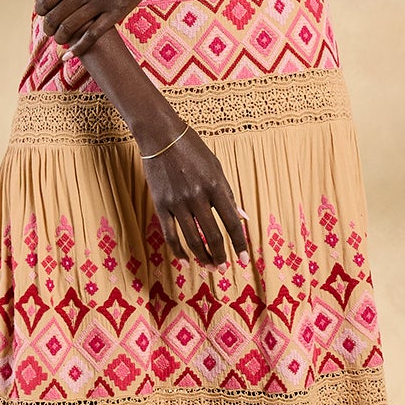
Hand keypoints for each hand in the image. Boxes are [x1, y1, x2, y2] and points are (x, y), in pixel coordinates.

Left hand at [28, 0, 170, 58]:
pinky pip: (94, 35)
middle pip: (57, 16)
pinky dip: (79, 47)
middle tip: (48, 31)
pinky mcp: (116, 12)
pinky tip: (70, 55)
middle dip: (48, 27)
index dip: (41, 8)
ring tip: (59, 40)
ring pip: (71, 27)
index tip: (41, 13)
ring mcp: (101, 3)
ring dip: (60, 37)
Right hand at [140, 124, 251, 267]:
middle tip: (223, 268)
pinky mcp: (160, 203)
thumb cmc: (192, 149)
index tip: (244, 259)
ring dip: (202, 257)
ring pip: (191, 239)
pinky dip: (178, 250)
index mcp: (215, 186)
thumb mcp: (216, 168)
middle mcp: (197, 196)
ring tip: (208, 267)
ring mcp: (177, 201)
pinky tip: (185, 259)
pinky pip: (170, 234)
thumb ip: (229, 194)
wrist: (160, 135)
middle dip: (220, 256)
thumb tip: (243, 218)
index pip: (232, 222)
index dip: (239, 244)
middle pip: (212, 235)